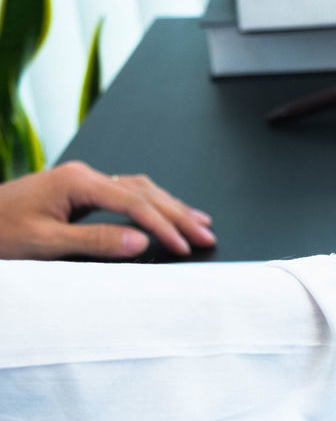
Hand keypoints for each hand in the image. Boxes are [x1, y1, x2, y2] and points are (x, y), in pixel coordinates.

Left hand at [0, 162, 214, 259]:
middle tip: (206, 235)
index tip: (186, 245)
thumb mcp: (45, 243)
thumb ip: (96, 241)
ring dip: (170, 206)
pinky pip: (126, 192)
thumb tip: (141, 241)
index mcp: (76, 182)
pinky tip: (165, 211)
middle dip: (178, 214)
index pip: (134, 203)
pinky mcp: (80, 190)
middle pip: (144, 191)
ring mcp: (82, 180)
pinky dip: (151, 204)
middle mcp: (83, 175)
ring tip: (198, 222)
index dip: (164, 225)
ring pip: (139, 188)